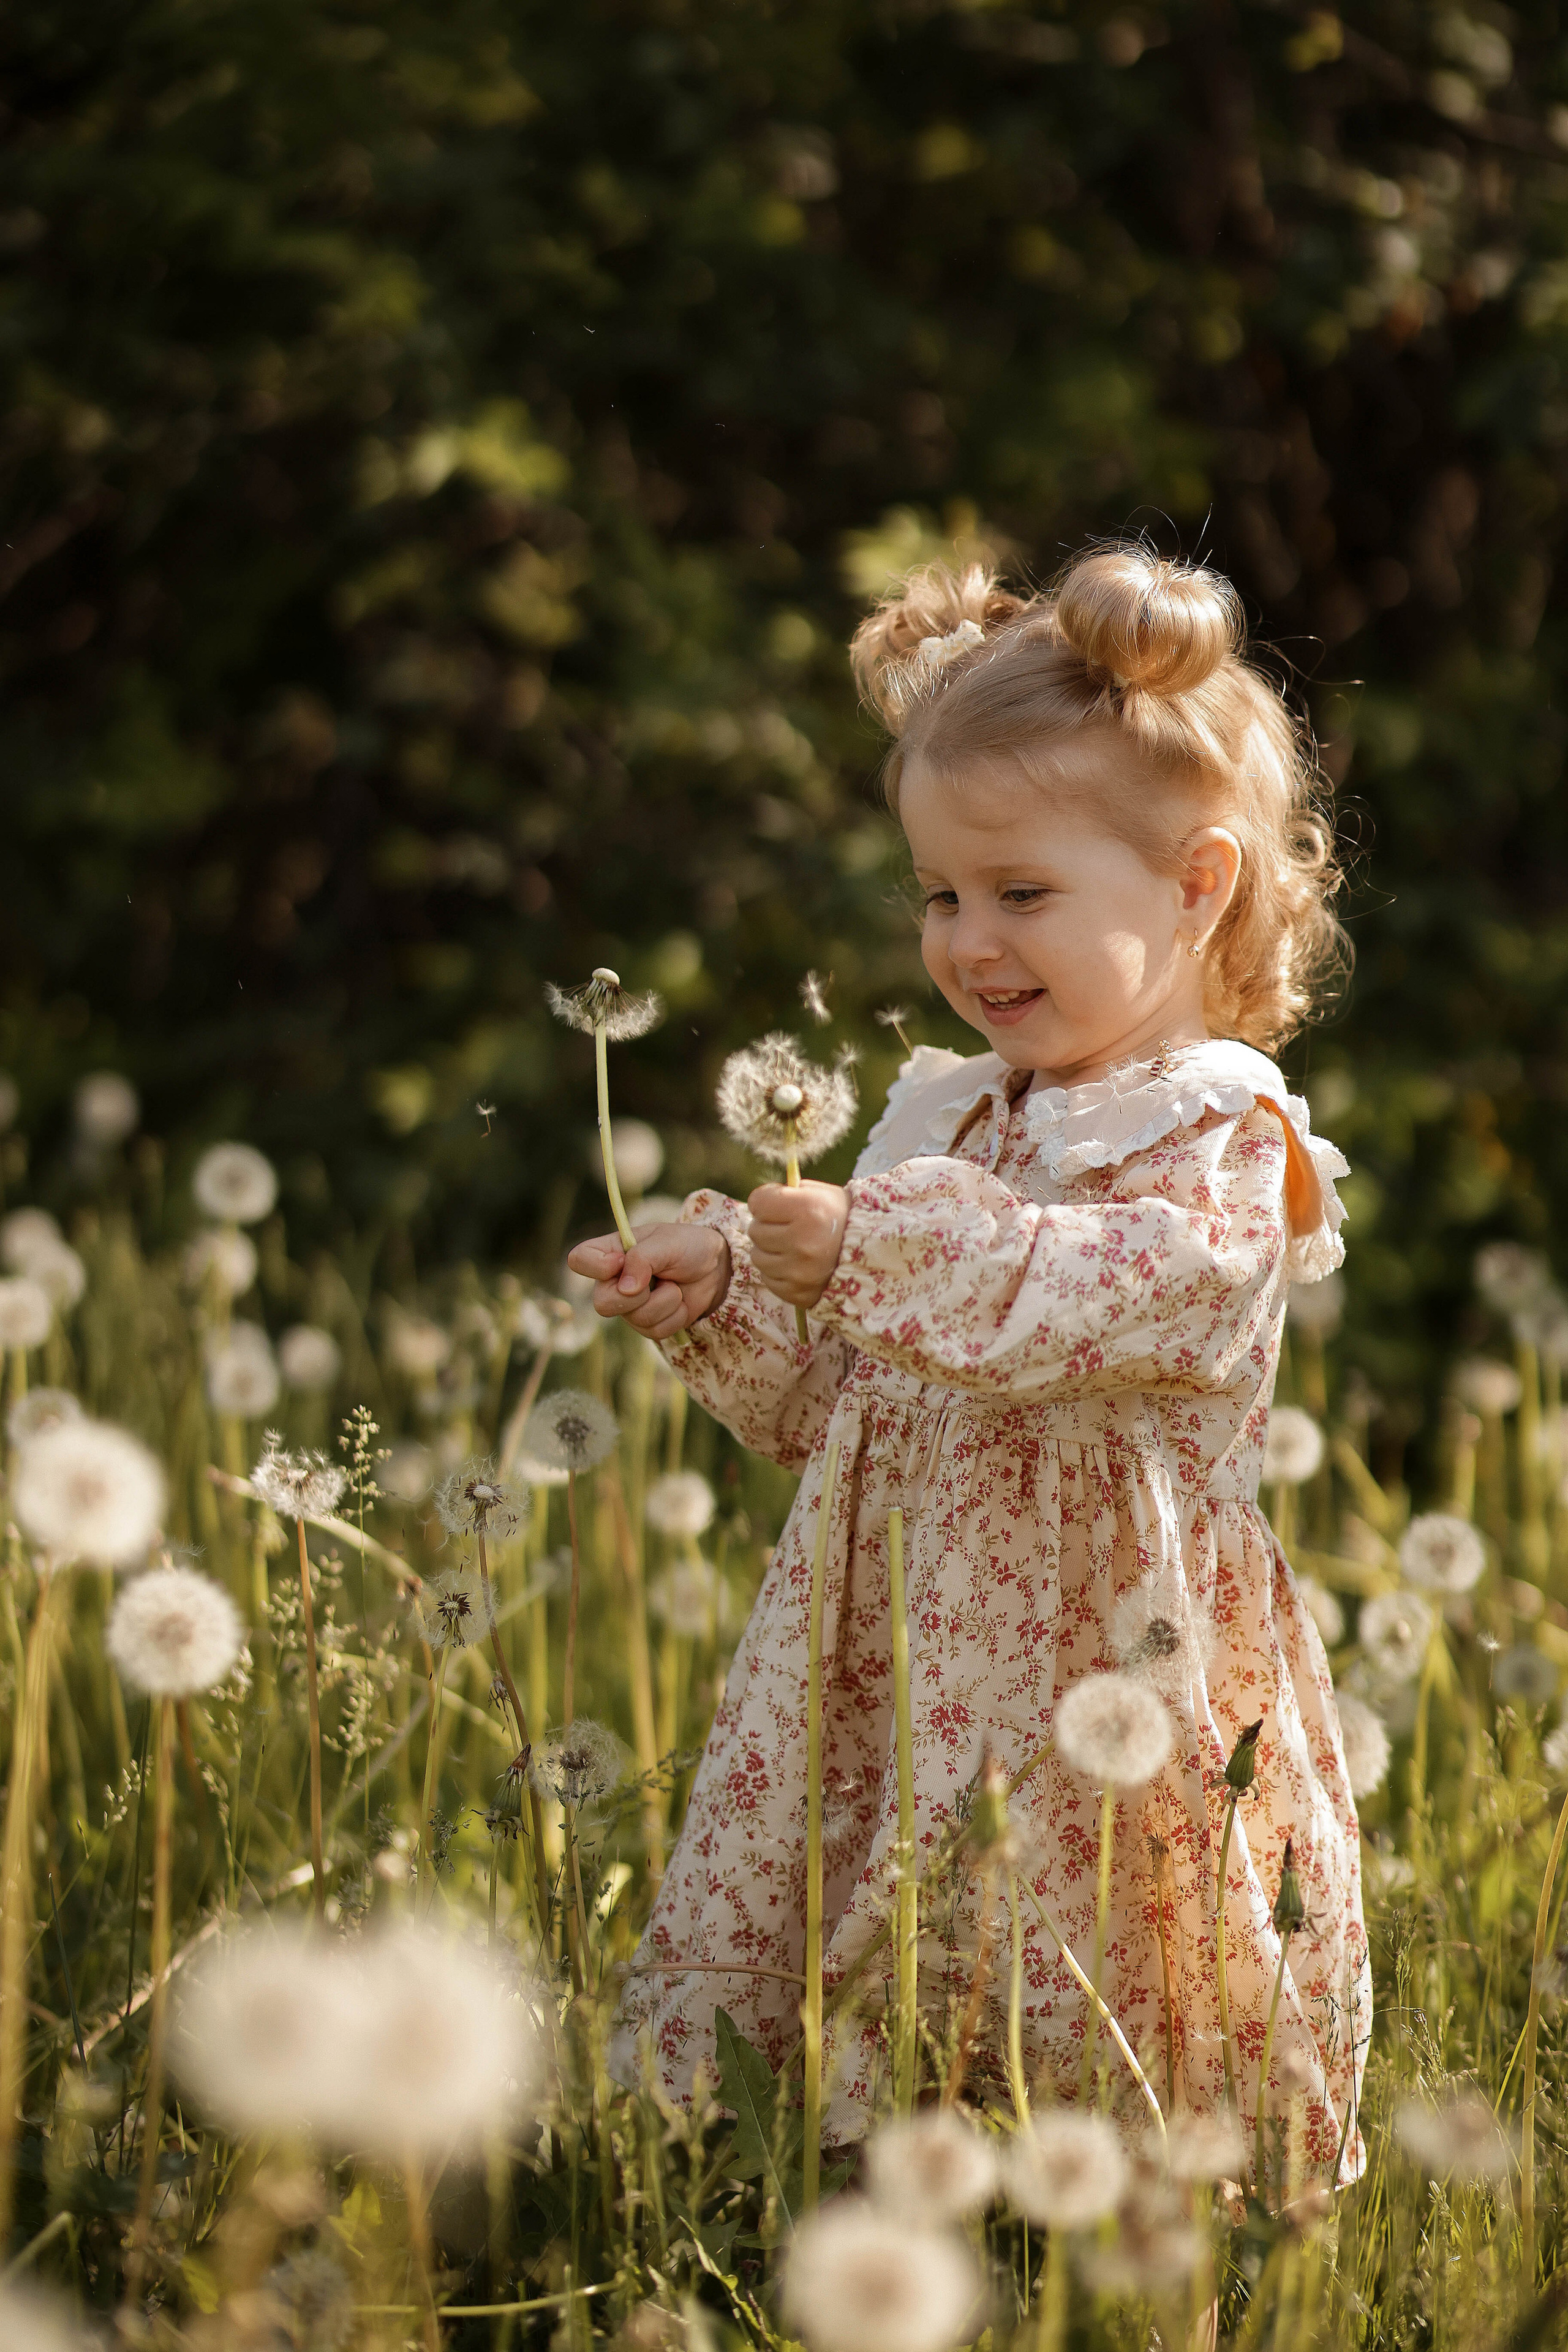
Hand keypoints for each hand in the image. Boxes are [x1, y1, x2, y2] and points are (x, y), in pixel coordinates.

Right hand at [567, 1223, 730, 1340]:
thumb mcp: (667, 1242)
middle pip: (602, 1303)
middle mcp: (614, 1281)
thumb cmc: (688, 1247)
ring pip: (634, 1318)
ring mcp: (629, 1306)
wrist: (715, 1269)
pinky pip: (654, 1331)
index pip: (579, 1260)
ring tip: (675, 1286)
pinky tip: (680, 1302)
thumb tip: (626, 1288)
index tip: (621, 1261)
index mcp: (611, 1251)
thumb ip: (643, 1259)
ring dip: (665, 1302)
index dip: (596, 1266)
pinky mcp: (648, 1324)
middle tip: (659, 1280)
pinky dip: (674, 1316)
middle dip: (637, 1296)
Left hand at [747, 1181, 848, 1308]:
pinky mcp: (796, 1293)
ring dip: (770, 1250)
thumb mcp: (821, 1194)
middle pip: (755, 1230)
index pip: (757, 1202)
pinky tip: (796, 1265)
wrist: (870, 1255)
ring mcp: (798, 1272)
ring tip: (792, 1247)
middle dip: (767, 1226)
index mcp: (808, 1210)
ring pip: (757, 1256)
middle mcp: (802, 1243)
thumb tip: (758, 1202)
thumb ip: (787, 1194)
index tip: (776, 1204)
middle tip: (787, 1227)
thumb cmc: (841, 1219)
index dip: (765, 1201)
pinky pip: (767, 1278)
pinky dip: (777, 1271)